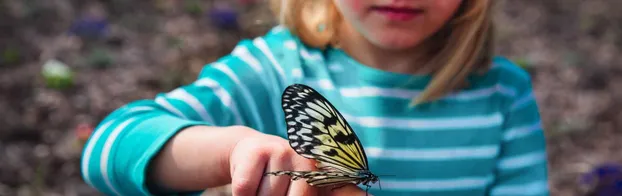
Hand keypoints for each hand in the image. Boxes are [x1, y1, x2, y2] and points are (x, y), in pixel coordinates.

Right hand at [227, 126, 370, 195]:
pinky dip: (242, 194)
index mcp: (323, 174)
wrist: (249, 151)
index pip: (344, 188)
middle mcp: (309, 162)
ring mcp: (284, 152)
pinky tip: (248, 182)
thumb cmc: (280, 178)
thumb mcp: (302, 186)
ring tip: (261, 187)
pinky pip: (245, 189)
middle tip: (274, 191)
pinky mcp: (258, 150)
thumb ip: (334, 190)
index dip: (353, 194)